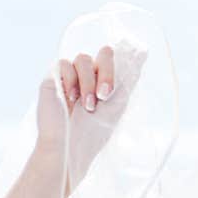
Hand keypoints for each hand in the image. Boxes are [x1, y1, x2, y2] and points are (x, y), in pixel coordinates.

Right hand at [35, 40, 146, 195]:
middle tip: (105, 95)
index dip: (129, 53)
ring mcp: (72, 76)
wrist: (68, 146)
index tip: (142, 51)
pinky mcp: (54, 78)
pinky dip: (71, 81)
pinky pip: (64, 63)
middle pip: (104, 54)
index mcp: (107, 82)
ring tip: (87, 106)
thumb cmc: (92, 133)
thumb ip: (126, 82)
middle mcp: (91, 76)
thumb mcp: (116, 107)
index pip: (119, 61)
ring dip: (88, 83)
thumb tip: (143, 54)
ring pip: (83, 58)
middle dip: (107, 73)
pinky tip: (71, 100)